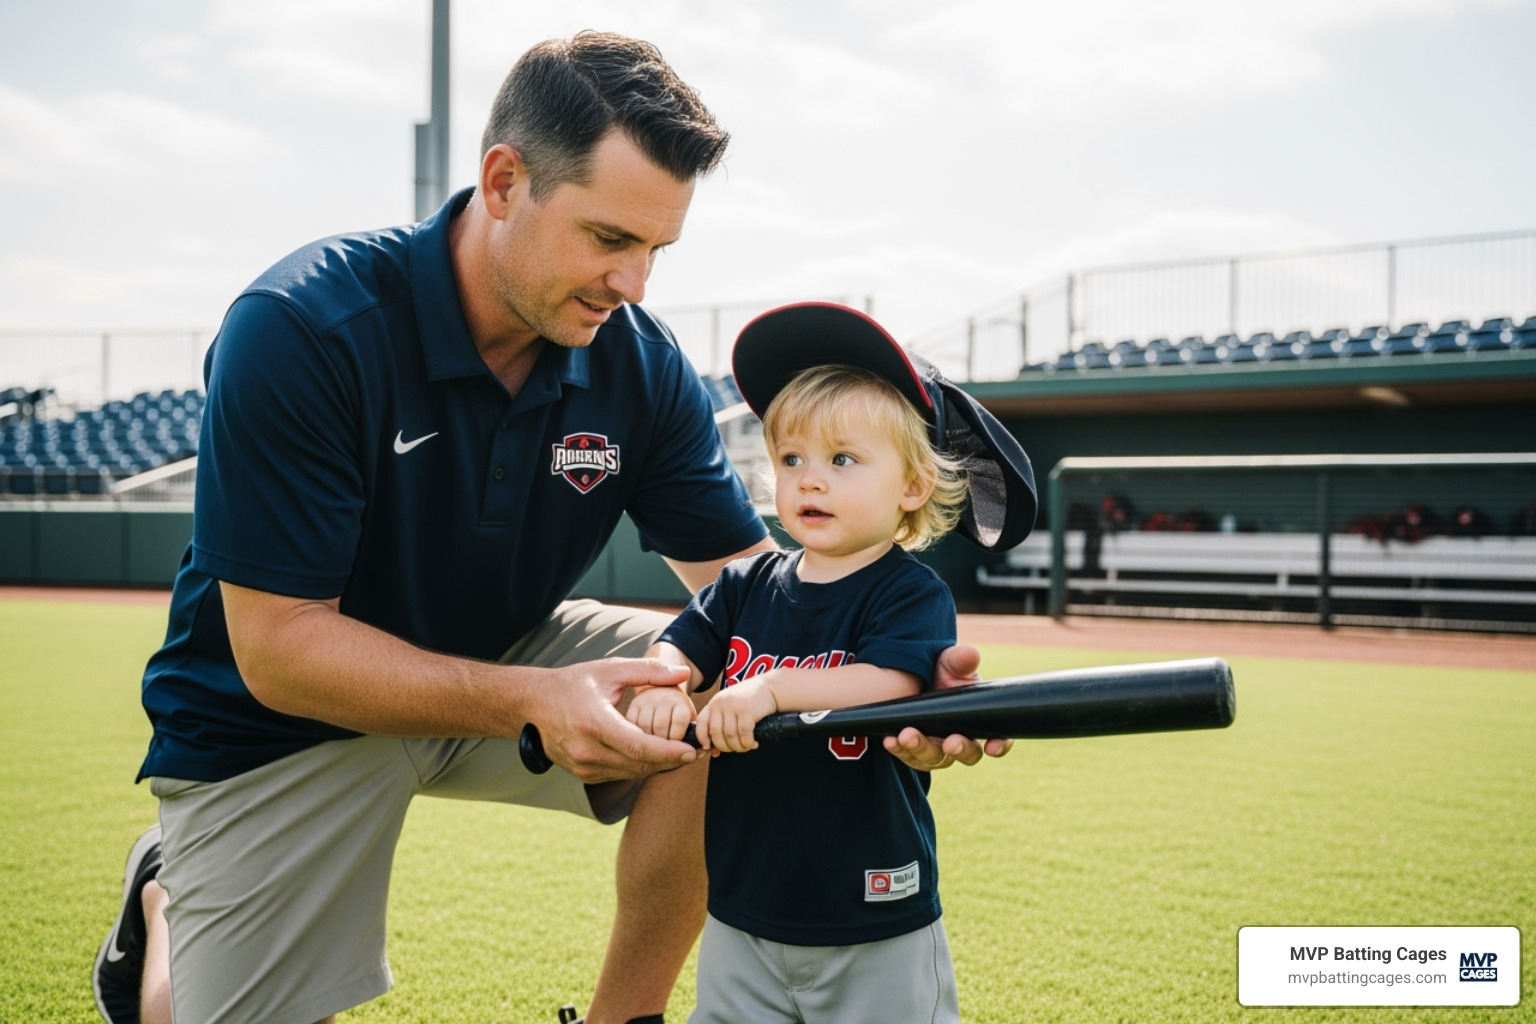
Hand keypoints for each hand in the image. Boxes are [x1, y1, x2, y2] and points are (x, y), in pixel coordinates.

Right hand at [529, 658, 696, 783]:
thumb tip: (683, 673)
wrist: (534, 703)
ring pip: (631, 773)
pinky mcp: (582, 774)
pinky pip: (620, 775)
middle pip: (638, 763)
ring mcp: (582, 766)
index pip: (638, 745)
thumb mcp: (610, 670)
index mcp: (593, 722)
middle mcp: (586, 750)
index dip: (668, 751)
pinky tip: (655, 755)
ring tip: (681, 752)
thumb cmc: (574, 683)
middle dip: (670, 760)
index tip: (691, 749)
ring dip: (657, 765)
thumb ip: (648, 671)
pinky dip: (639, 766)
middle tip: (696, 751)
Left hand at [696, 677, 777, 753]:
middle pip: (715, 734)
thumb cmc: (750, 702)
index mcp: (714, 703)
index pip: (701, 723)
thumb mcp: (730, 708)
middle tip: (735, 749)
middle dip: (725, 747)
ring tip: (746, 747)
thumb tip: (713, 752)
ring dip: (738, 747)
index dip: (702, 738)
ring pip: (730, 736)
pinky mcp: (747, 710)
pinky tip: (753, 743)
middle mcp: (720, 703)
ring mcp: (733, 706)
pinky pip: (744, 734)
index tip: (709, 748)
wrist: (770, 688)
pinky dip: (748, 743)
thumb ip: (721, 725)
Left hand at [883, 644, 1012, 770]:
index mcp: (980, 721)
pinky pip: (910, 757)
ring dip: (922, 749)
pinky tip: (890, 739)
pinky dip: (900, 750)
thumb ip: (961, 660)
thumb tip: (970, 654)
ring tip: (907, 735)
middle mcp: (963, 741)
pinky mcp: (915, 753)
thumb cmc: (943, 673)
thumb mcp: (951, 663)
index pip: (999, 739)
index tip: (992, 746)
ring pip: (935, 759)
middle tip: (949, 742)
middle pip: (967, 755)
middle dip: (959, 749)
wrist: (915, 681)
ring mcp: (939, 750)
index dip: (1000, 745)